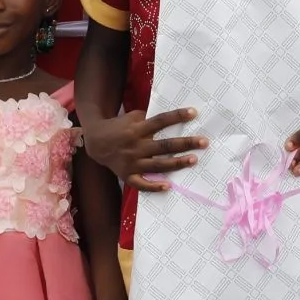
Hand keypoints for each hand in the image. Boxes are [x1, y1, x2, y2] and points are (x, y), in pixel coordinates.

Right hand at [85, 106, 204, 191]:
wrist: (95, 142)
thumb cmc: (119, 127)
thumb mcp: (131, 117)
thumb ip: (148, 119)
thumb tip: (172, 118)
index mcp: (137, 129)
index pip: (160, 121)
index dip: (177, 116)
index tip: (194, 113)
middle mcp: (135, 146)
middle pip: (164, 145)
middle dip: (185, 143)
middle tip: (204, 142)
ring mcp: (132, 163)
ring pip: (158, 164)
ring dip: (177, 163)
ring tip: (194, 159)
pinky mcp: (128, 176)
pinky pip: (142, 184)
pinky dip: (154, 186)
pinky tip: (168, 186)